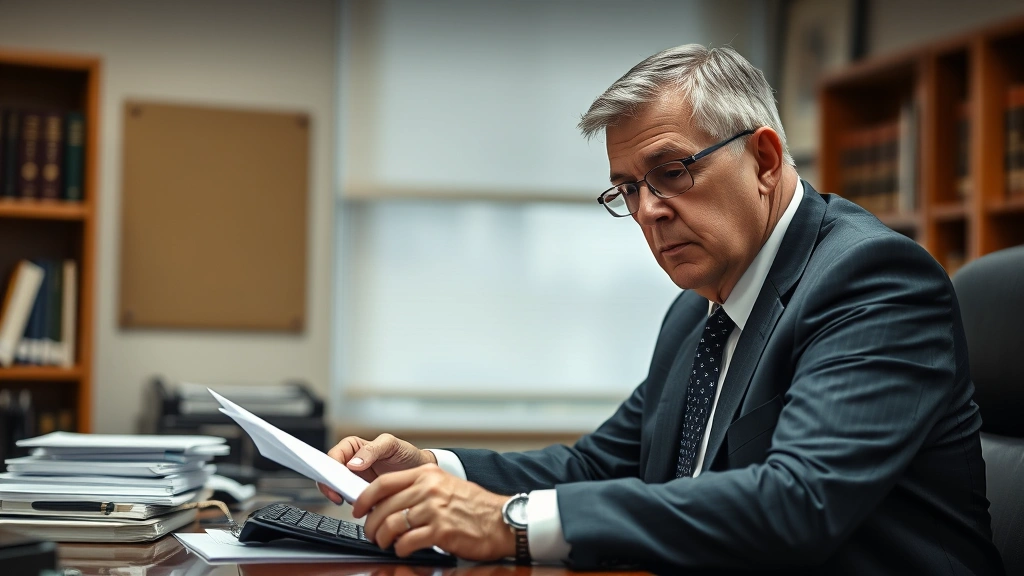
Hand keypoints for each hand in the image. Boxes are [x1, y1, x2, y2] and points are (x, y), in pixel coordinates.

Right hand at [317, 434, 436, 503]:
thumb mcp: (391, 445)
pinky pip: (353, 500)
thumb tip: (353, 464)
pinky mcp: (363, 494)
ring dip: (343, 497)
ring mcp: (356, 480)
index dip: (329, 468)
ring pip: (339, 490)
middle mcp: (351, 463)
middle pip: (331, 475)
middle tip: (338, 496)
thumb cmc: (406, 453)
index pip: (333, 456)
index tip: (334, 481)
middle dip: (331, 486)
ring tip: (355, 501)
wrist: (420, 471)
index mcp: (353, 447)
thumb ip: (372, 450)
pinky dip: (356, 505)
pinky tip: (364, 506)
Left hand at [353, 464, 514, 560]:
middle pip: (384, 507)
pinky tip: (404, 550)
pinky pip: (408, 542)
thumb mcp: (446, 485)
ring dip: (383, 538)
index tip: (358, 509)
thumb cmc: (476, 506)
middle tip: (371, 533)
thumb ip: (420, 488)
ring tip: (386, 543)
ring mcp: (435, 510)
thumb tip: (390, 501)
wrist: (503, 520)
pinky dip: (401, 549)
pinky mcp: (441, 531)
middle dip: (372, 524)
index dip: (365, 498)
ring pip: (392, 525)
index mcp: (428, 474)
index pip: (384, 483)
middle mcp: (429, 489)